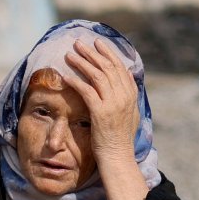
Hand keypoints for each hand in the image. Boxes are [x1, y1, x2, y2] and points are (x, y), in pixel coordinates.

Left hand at [64, 40, 148, 199]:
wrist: (118, 156)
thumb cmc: (120, 138)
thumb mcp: (129, 113)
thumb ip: (126, 96)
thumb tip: (124, 81)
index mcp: (131, 94)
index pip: (119, 67)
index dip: (108, 53)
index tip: (97, 43)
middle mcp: (124, 96)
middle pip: (107, 67)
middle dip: (92, 52)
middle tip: (79, 43)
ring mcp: (113, 103)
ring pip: (96, 75)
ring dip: (81, 62)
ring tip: (69, 54)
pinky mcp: (101, 112)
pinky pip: (87, 91)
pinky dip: (76, 81)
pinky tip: (66, 76)